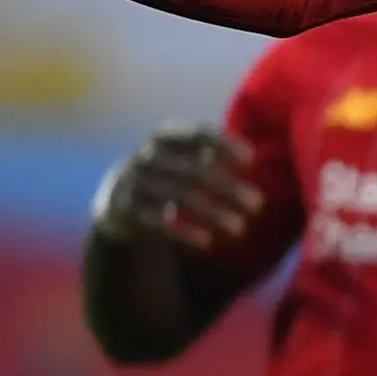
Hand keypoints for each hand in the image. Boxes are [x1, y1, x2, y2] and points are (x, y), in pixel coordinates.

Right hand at [91, 124, 265, 254]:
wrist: (117, 199)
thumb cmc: (168, 172)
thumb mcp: (183, 154)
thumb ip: (213, 150)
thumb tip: (259, 156)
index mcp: (164, 137)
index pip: (196, 132)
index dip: (223, 143)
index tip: (251, 160)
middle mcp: (146, 156)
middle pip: (192, 170)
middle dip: (227, 187)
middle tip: (258, 204)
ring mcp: (133, 183)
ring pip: (177, 197)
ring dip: (211, 213)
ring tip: (240, 228)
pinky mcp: (126, 211)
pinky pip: (156, 223)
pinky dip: (182, 233)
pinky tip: (208, 242)